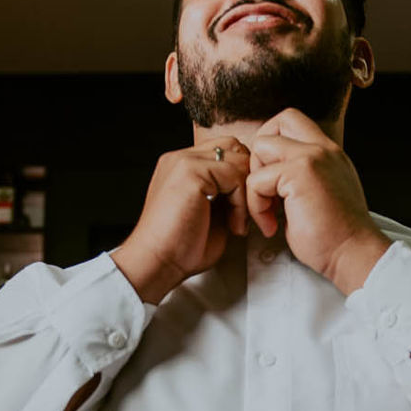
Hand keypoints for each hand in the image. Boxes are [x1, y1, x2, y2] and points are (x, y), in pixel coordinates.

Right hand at [111, 141, 251, 303]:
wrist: (157, 263)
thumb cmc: (180, 248)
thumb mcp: (211, 213)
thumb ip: (227, 193)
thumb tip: (253, 188)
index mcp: (182, 166)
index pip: (226, 151)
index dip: (243, 177)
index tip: (246, 210)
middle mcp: (180, 158)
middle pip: (235, 147)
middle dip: (249, 178)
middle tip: (248, 212)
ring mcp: (183, 162)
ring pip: (238, 159)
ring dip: (247, 194)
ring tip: (238, 223)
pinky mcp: (190, 172)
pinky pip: (234, 176)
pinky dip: (242, 203)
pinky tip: (234, 226)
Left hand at [243, 109, 390, 293]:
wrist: (354, 253)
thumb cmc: (336, 236)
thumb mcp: (321, 195)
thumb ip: (301, 178)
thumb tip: (270, 178)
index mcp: (329, 154)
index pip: (294, 123)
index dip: (274, 143)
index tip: (272, 179)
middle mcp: (323, 149)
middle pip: (278, 122)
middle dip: (260, 152)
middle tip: (265, 187)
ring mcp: (312, 157)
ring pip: (261, 147)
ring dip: (255, 181)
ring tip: (268, 212)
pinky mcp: (299, 173)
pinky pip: (257, 180)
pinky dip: (256, 206)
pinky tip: (272, 226)